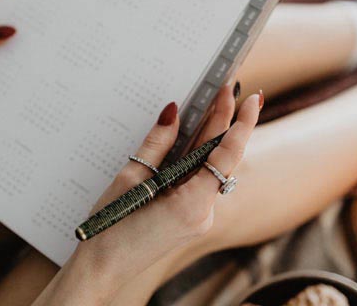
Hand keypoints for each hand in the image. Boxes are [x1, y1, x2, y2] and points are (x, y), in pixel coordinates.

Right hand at [35, 85, 259, 304]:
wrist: (103, 267)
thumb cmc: (112, 226)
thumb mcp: (133, 178)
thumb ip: (158, 143)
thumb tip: (174, 112)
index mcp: (193, 204)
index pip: (228, 156)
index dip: (242, 124)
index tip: (253, 98)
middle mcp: (203, 212)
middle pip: (220, 159)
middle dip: (224, 123)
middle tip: (225, 89)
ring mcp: (197, 216)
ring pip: (210, 168)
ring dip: (209, 138)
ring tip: (209, 104)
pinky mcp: (188, 217)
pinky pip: (196, 180)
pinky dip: (194, 157)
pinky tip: (188, 136)